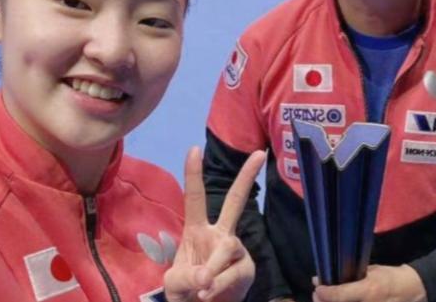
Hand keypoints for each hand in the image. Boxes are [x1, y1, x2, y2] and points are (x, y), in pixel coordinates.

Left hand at [164, 147, 265, 301]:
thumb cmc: (186, 291)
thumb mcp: (176, 284)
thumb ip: (187, 277)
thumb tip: (205, 276)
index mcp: (196, 229)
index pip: (195, 198)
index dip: (193, 174)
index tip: (194, 149)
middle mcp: (219, 234)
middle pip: (235, 201)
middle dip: (247, 177)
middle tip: (259, 153)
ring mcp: (235, 250)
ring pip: (227, 248)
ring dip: (214, 269)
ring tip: (202, 290)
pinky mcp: (247, 268)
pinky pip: (235, 272)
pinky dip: (221, 285)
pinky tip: (211, 294)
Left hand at [312, 265, 426, 301]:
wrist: (415, 291)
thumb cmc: (392, 277)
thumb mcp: (372, 271)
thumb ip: (350, 275)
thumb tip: (327, 278)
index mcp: (369, 290)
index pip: (339, 295)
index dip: (324, 293)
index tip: (317, 287)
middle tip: (318, 295)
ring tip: (326, 299)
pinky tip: (338, 301)